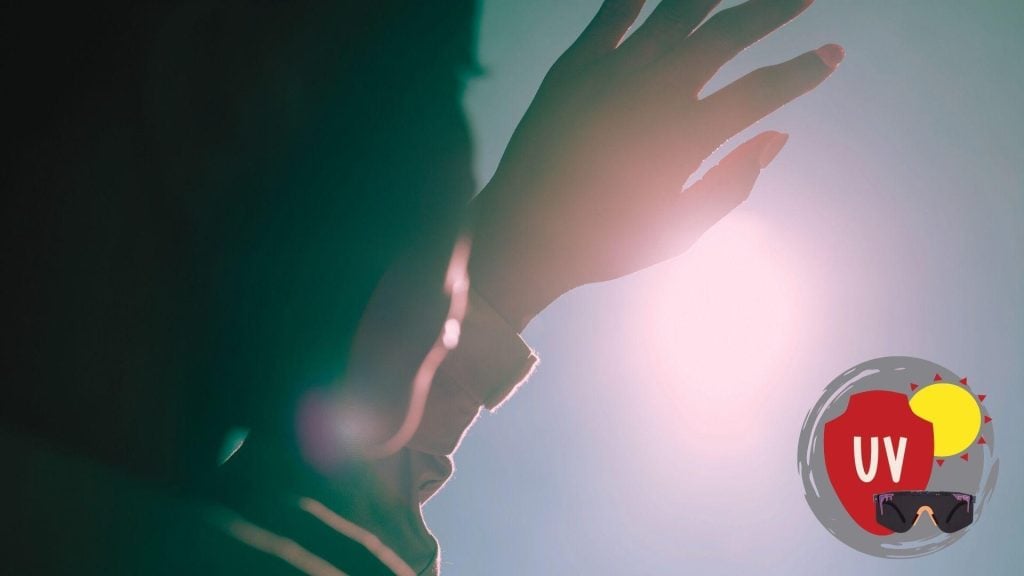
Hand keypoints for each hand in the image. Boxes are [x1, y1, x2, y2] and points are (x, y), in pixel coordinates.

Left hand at [470, 0, 842, 329]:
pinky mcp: (575, 66)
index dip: (805, 71)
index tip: (834, 55)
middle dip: (775, 9)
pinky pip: (613, 13)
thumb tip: (779, 137)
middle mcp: (654, 93)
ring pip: (678, 11)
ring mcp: (612, 73)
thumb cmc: (605, 242)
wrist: (521, 234)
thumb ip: (733, 184)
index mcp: (686, 139)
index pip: (763, 91)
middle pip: (729, 34)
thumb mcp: (678, 230)